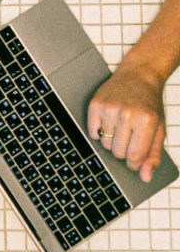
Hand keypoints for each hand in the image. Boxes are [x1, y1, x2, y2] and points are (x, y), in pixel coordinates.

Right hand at [87, 63, 165, 181]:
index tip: (135, 157)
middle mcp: (128, 114)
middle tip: (130, 134)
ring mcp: (110, 109)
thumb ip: (153, 155)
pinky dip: (99, 131)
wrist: (139, 75)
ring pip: (105, 144)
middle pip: (117, 152)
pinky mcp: (96, 105)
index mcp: (147, 121)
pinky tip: (109, 121)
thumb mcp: (158, 129)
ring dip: (112, 139)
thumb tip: (145, 177)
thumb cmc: (149, 104)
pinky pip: (92, 133)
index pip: (134, 156)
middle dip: (123, 148)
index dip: (134, 162)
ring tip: (121, 124)